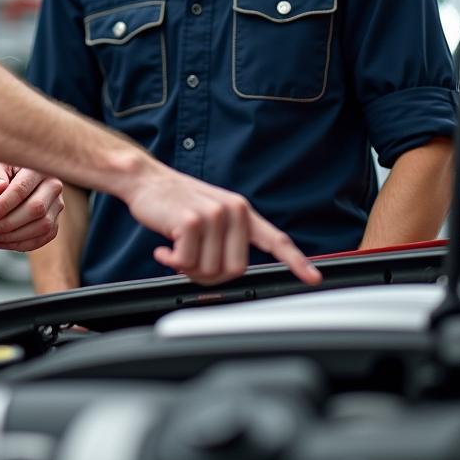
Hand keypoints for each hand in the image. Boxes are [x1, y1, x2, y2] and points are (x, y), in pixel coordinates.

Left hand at [0, 162, 64, 252]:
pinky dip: (20, 245)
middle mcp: (54, 186)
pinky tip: (1, 242)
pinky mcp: (55, 222)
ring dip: (13, 237)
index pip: (22, 189)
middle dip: (8, 224)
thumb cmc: (5, 173)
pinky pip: (42, 239)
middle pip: (36, 210)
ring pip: (42, 227)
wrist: (15, 180)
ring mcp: (57, 206)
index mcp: (39, 169)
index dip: (4, 205)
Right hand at [124, 163, 322, 286]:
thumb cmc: (175, 204)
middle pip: (236, 270)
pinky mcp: (192, 221)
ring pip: (211, 270)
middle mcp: (234, 211)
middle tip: (189, 263)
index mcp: (241, 212)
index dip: (296, 261)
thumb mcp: (210, 215)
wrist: (146, 181)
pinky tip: (163, 249)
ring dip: (187, 269)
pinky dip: (172, 262)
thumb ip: (227, 239)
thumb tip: (231, 272)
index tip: (313, 278)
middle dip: (210, 276)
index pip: (275, 239)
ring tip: (175, 251)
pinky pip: (187, 263)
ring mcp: (214, 215)